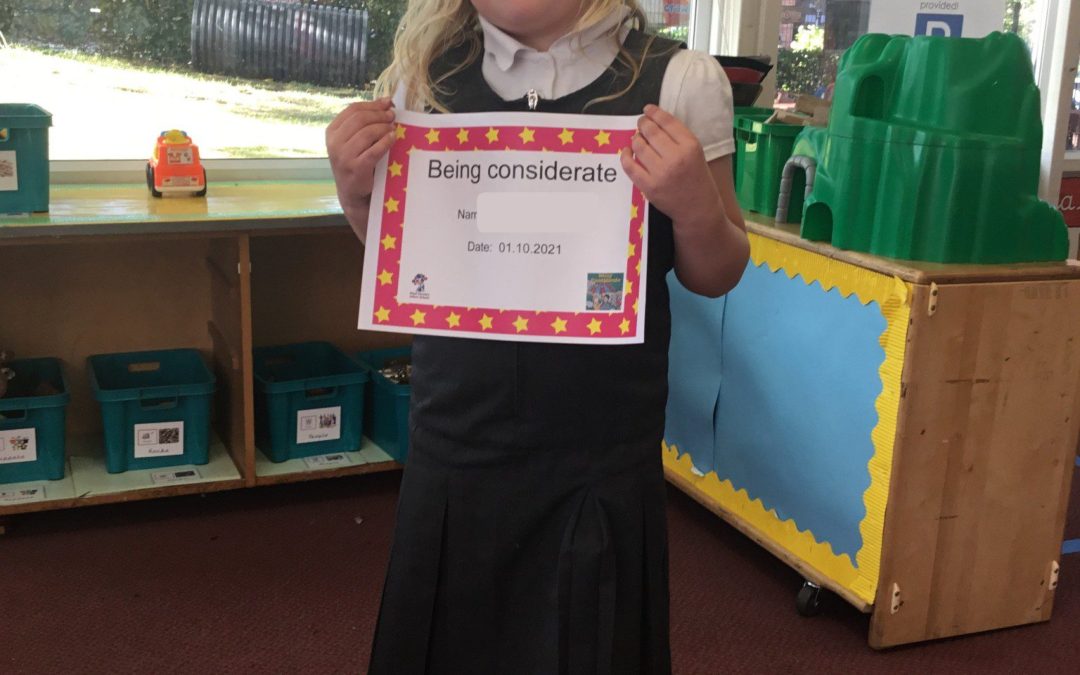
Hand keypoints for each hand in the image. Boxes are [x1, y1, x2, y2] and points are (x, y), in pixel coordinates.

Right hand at [326, 98, 396, 214]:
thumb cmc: (356, 163)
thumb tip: (385, 102)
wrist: (353, 193)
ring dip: (383, 127)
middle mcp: (334, 143)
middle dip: (379, 114)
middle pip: (360, 118)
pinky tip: (393, 138)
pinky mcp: (356, 168)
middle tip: (392, 116)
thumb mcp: (353, 141)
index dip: (372, 104)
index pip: (352, 110)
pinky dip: (386, 141)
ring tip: (393, 128)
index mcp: (332, 132)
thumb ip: (364, 122)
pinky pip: (375, 149)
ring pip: (367, 132)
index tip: (387, 103)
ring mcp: (343, 156)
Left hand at [619, 105, 720, 226]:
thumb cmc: (698, 178)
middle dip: (643, 124)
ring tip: (637, 138)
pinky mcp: (649, 186)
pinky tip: (627, 152)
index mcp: (690, 146)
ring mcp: (661, 173)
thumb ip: (678, 138)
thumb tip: (653, 121)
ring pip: (639, 146)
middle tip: (641, 123)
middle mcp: (675, 157)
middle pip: (651, 132)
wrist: (698, 208)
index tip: (648, 109)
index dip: (654, 112)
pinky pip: (630, 166)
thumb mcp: (696, 152)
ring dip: (635, 139)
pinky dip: (625, 156)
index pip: (667, 122)